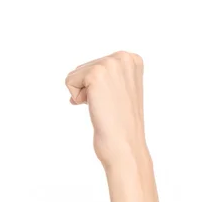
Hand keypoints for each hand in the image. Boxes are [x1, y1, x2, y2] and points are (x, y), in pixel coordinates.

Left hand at [65, 51, 146, 166]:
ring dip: (84, 95)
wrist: (125, 145)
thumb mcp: (120, 91)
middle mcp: (124, 57)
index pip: (95, 65)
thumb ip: (107, 77)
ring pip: (75, 75)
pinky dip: (77, 98)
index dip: (97, 87)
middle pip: (83, 68)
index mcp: (132, 59)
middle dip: (89, 90)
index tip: (113, 100)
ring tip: (104, 107)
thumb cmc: (120, 124)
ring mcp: (110, 64)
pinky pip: (69, 81)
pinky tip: (95, 107)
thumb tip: (76, 75)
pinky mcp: (96, 74)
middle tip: (108, 106)